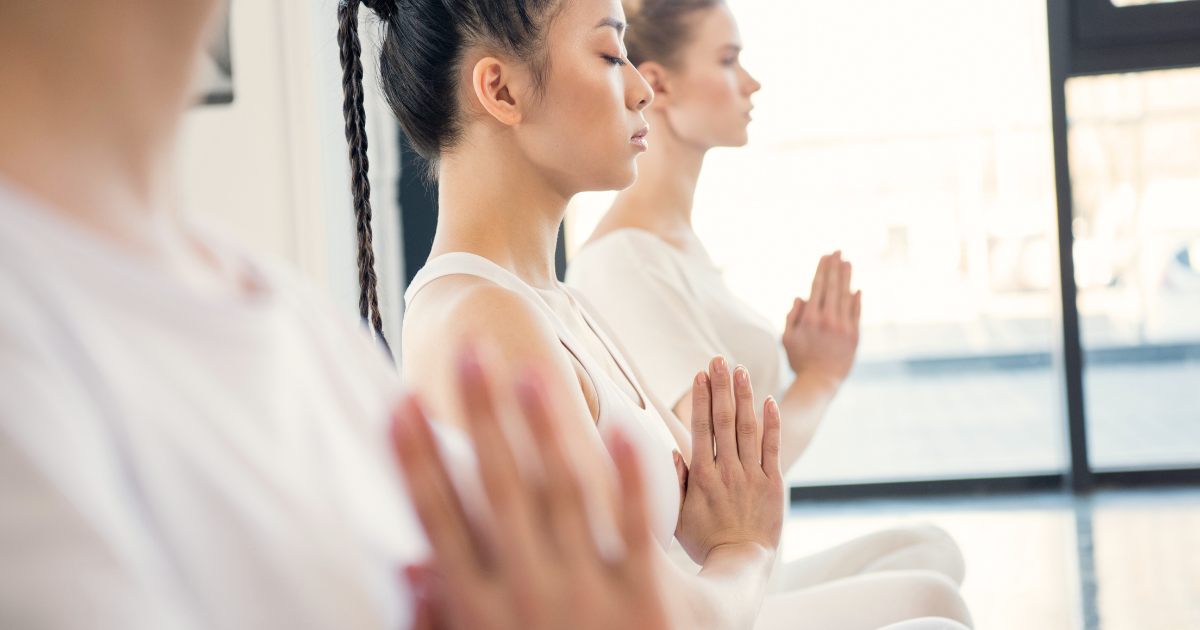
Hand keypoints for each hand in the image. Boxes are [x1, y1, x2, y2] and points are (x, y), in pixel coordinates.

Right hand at [391, 348, 669, 629]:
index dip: (419, 460)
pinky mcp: (647, 604)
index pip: (441, 521)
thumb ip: (438, 621)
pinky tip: (622, 424)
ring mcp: (588, 597)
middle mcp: (529, 595)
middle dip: (482, 420)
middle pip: (499, 491)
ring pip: (563, 495)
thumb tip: (407, 564)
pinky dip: (630, 478)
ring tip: (530, 371)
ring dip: (545, 430)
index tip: (400, 406)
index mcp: (482, 609)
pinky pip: (638, 531)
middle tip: (469, 354)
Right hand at [673, 356, 784, 564]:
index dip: (700, 399)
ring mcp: (752, 477)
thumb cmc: (704, 542)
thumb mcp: (677, 516)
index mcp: (701, 478)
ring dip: (745, 397)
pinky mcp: (773, 484)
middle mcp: (727, 472)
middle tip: (719, 360)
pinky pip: (773, 448)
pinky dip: (772, 424)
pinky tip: (769, 401)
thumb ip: (675, 482)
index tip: (699, 375)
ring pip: (748, 428)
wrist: (741, 564)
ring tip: (741, 370)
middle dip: (721, 387)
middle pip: (724, 421)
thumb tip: (673, 451)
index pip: (700, 429)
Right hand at [783, 251, 860, 384]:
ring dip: (846, 277)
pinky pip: (856, 313)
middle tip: (838, 251)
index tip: (826, 256)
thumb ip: (792, 316)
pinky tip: (856, 288)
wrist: (820, 381)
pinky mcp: (854, 336)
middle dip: (835, 267)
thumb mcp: (787, 338)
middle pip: (832, 287)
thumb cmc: (800, 360)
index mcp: (809, 319)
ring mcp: (843, 327)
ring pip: (845, 296)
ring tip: (848, 262)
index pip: (817, 287)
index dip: (822, 269)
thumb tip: (800, 296)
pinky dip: (857, 299)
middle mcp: (827, 320)